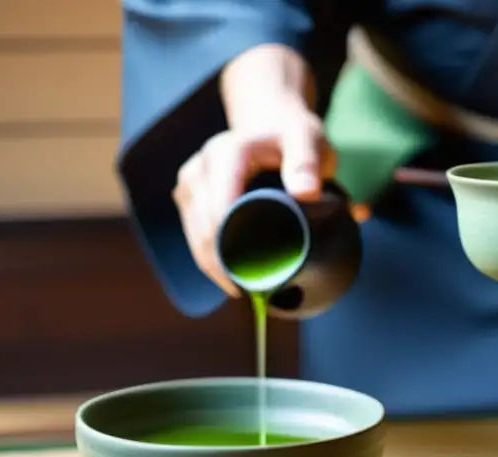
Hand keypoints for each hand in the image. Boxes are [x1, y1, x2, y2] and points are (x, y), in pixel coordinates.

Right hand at [172, 48, 335, 296]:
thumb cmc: (293, 135)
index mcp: (226, 154)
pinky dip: (211, 259)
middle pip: (204, 228)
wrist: (270, 121)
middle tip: (255, 293)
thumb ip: (308, 161)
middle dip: (226, 264)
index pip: (219, 208)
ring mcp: (191, 183)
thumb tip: (305, 192)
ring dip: (216, 267)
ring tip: (244, 291)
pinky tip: (231, 278)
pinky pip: (194, 235)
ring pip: (195, 236)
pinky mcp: (189, 197)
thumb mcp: (308, 140)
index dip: (232, 245)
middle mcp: (201, 167)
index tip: (254, 276)